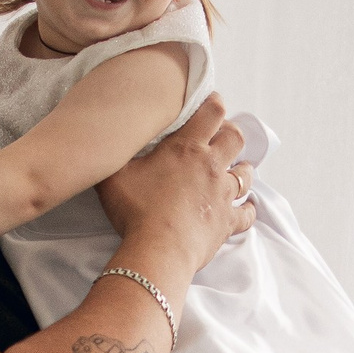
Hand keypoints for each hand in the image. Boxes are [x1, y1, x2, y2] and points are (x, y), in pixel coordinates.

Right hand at [97, 94, 252, 278]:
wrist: (158, 250)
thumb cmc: (135, 210)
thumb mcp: (114, 175)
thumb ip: (114, 155)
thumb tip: (105, 143)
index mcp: (186, 148)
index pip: (212, 112)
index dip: (214, 103)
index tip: (211, 102)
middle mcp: (211, 166)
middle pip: (235, 137)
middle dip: (231, 132)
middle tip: (221, 136)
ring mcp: (222, 194)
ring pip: (245, 173)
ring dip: (241, 168)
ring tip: (234, 168)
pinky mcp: (227, 222)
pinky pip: (247, 213)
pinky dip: (248, 209)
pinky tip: (245, 207)